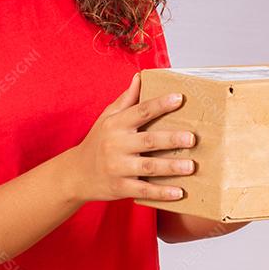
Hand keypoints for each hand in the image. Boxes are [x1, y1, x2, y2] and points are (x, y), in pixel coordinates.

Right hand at [64, 72, 196, 203]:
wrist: (76, 174)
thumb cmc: (97, 142)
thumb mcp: (107, 117)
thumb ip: (126, 99)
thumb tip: (140, 77)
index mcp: (116, 124)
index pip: (140, 111)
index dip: (159, 104)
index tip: (179, 98)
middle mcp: (116, 145)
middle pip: (148, 140)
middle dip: (171, 139)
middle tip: (192, 138)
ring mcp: (118, 167)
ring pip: (149, 166)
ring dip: (171, 167)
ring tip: (191, 166)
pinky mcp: (120, 187)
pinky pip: (144, 190)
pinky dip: (162, 192)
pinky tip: (179, 192)